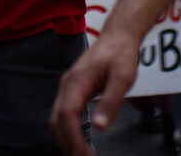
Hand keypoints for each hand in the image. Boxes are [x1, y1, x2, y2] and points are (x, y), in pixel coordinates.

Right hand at [49, 28, 140, 154]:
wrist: (118, 37)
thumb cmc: (120, 53)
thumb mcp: (123, 78)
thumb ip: (111, 102)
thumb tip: (99, 126)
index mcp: (77, 81)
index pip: (66, 115)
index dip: (73, 138)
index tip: (84, 154)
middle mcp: (68, 84)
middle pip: (57, 120)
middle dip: (68, 142)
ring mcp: (68, 86)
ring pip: (57, 117)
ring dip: (66, 137)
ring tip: (81, 152)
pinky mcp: (72, 89)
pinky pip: (63, 112)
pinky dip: (68, 129)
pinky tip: (78, 138)